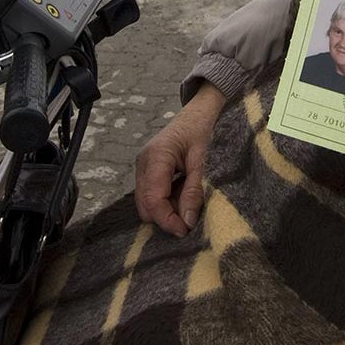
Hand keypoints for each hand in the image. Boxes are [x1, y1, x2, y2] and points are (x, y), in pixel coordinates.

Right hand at [134, 83, 226, 236]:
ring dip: (166, 209)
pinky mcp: (146, 170)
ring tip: (188, 203)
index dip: (167, 220)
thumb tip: (188, 221)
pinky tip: (182, 194)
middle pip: (145, 205)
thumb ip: (194, 191)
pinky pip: (150, 194)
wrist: (197, 114)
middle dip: (165, 217)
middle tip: (189, 219)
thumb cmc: (201, 131)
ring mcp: (142, 167)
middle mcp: (143, 163)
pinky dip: (165, 201)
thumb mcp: (202, 162)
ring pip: (146, 202)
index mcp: (156, 157)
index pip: (153, 199)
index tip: (185, 231)